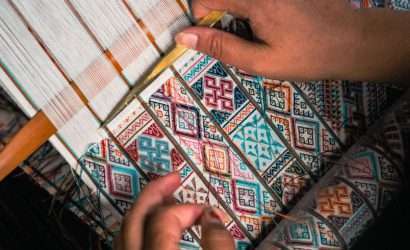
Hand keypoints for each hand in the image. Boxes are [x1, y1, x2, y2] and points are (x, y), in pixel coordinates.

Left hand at [114, 172, 234, 249]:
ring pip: (126, 230)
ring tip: (162, 199)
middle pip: (136, 216)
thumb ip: (218, 244)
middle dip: (156, 192)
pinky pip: (125, 243)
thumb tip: (213, 218)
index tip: (209, 212)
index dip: (189, 208)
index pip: (166, 219)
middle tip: (172, 178)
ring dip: (144, 208)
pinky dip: (138, 227)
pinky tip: (150, 227)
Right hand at [176, 0, 409, 81]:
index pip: (205, 0)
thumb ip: (221, 47)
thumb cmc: (307, 56)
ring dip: (238, 13)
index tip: (220, 40)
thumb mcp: (261, 60)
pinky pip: (254, 1)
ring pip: (238, 0)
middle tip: (245, 38)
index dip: (203, 22)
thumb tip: (184, 37)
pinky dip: (253, 11)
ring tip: (262, 32)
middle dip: (222, 16)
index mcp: (254, 0)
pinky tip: (274, 23)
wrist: (352, 41)